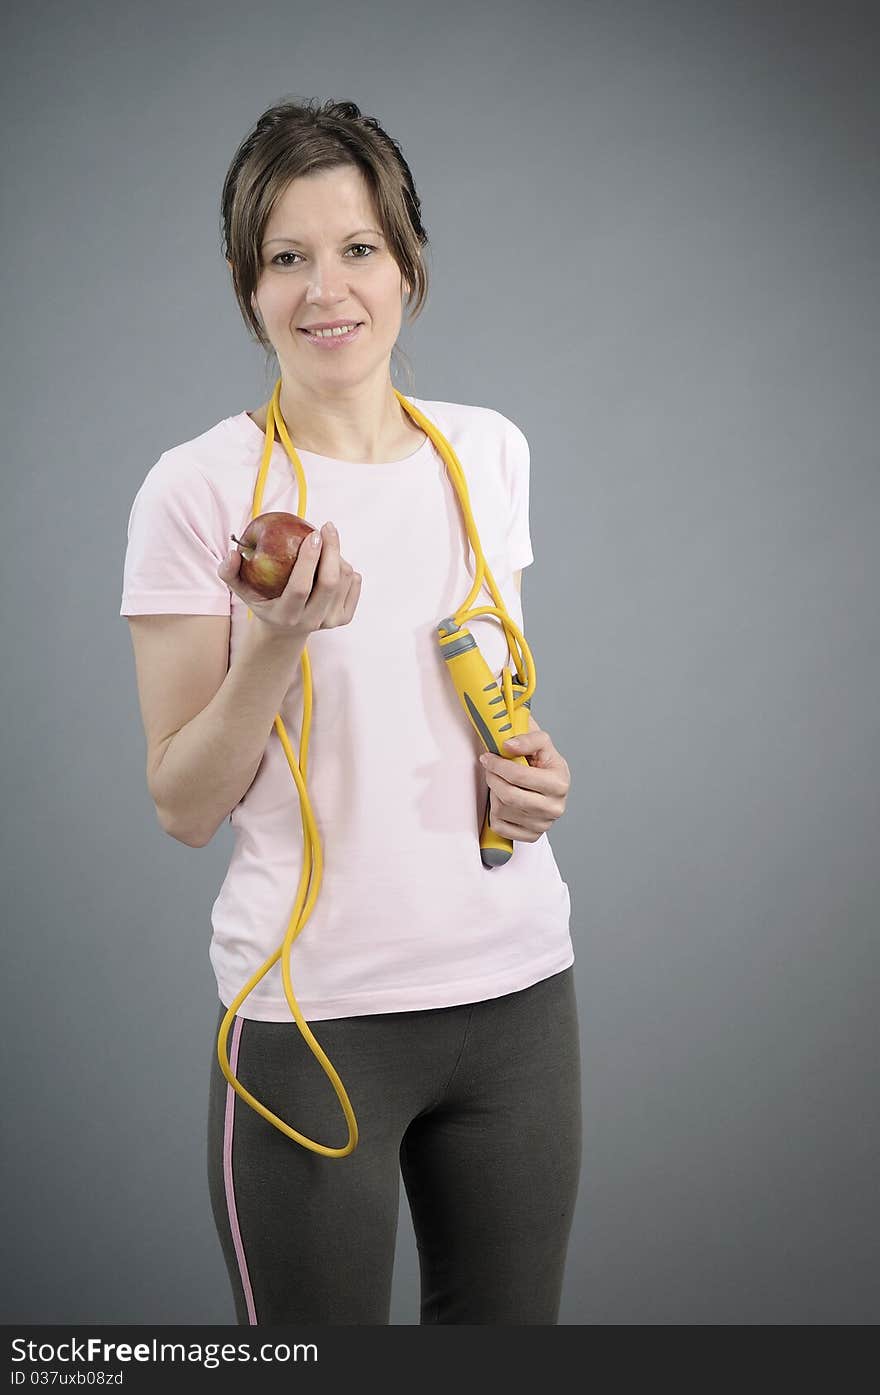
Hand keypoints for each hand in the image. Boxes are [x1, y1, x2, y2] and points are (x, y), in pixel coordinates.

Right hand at [217, 521, 361, 637]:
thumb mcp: (241, 590)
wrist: (284, 630)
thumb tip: (233, 552)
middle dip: (332, 549)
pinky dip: (348, 568)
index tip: (313, 533)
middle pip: (329, 582)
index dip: (309, 559)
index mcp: (286, 614)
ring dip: (337, 556)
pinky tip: (335, 561)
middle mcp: (310, 621)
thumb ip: (229, 572)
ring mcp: (329, 622)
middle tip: (326, 527)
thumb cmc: (261, 600)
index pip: (301, 587)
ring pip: (344, 579)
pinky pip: (354, 584)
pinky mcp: (343, 618)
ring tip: (324, 546)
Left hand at [479, 713, 570, 842]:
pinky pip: (500, 827)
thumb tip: (507, 746)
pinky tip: (502, 800)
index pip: (520, 776)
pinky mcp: (531, 836)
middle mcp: (554, 807)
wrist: (549, 782)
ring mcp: (543, 824)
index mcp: (559, 783)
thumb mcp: (541, 742)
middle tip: (489, 768)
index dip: (498, 765)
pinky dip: (494, 812)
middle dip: (493, 779)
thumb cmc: (543, 763)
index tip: (488, 757)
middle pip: (509, 796)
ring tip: (500, 783)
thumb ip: (527, 738)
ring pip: (501, 811)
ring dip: (494, 793)